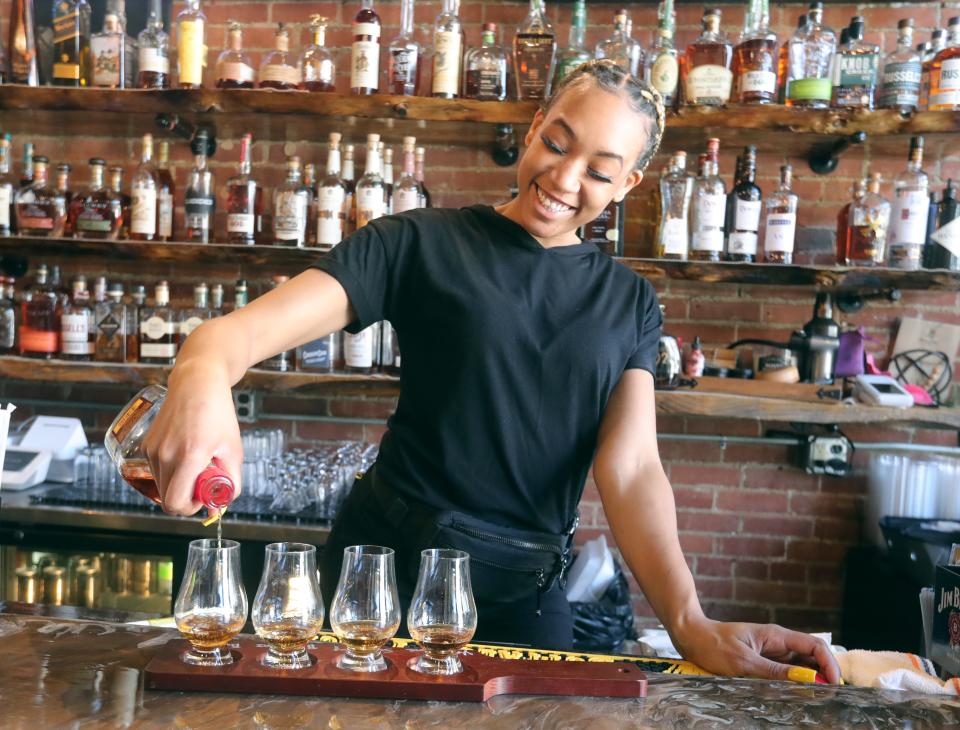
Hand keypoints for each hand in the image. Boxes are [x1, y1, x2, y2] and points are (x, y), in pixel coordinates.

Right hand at [143, 361, 242, 515]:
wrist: (197, 383)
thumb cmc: (217, 413)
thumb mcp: (233, 450)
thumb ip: (231, 482)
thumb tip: (220, 505)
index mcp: (189, 456)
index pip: (176, 503)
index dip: (190, 509)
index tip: (203, 498)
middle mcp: (165, 454)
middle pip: (166, 499)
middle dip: (186, 498)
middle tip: (203, 481)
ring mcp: (152, 450)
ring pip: (161, 486)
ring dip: (178, 484)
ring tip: (196, 464)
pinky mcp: (146, 446)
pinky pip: (156, 471)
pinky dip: (170, 471)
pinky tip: (185, 454)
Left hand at [673, 616, 841, 683]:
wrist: (692, 636)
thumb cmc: (713, 645)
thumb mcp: (743, 661)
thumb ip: (773, 671)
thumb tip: (804, 680)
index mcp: (776, 636)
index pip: (814, 645)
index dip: (830, 663)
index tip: (834, 684)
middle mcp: (778, 642)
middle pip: (812, 656)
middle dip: (825, 674)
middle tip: (830, 696)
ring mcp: (771, 652)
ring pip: (802, 665)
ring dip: (812, 680)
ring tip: (818, 698)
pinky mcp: (763, 661)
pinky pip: (786, 672)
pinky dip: (796, 682)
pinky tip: (798, 694)